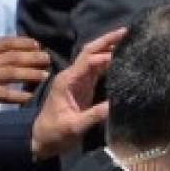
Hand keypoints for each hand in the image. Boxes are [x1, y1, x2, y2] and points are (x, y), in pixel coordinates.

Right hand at [0, 38, 50, 110]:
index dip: (22, 43)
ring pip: (11, 73)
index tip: (36, 43)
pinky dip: (17, 95)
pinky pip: (2, 94)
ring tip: (44, 75)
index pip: (3, 43)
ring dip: (30, 73)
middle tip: (47, 58)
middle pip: (12, 57)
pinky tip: (29, 97)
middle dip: (32, 57)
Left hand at [30, 27, 125, 160]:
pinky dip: (108, 61)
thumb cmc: (54, 133)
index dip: (106, 56)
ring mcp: (77, 80)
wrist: (41, 139)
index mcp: (67, 81)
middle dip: (106, 40)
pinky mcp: (82, 87)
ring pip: (93, 57)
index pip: (88, 62)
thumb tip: (116, 105)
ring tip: (127, 40)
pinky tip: (120, 57)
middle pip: (89, 51)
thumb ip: (94, 115)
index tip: (125, 52)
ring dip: (108, 47)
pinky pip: (96, 69)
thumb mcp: (74, 126)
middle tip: (126, 31)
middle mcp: (71, 76)